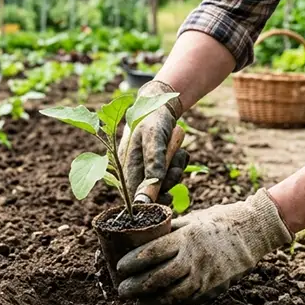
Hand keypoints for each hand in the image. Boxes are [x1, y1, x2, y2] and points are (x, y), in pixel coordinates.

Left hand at [116, 189, 292, 304]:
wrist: (250, 233)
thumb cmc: (215, 223)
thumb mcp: (190, 220)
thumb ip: (168, 231)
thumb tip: (139, 237)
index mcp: (186, 237)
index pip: (152, 252)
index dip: (133, 261)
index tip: (119, 266)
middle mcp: (195, 258)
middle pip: (159, 276)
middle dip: (136, 286)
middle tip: (121, 290)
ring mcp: (205, 275)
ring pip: (172, 294)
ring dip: (151, 300)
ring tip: (136, 301)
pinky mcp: (213, 288)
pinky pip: (187, 300)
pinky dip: (169, 303)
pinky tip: (157, 303)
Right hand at [118, 79, 186, 203]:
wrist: (160, 103)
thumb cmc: (152, 117)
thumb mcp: (153, 135)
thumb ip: (153, 159)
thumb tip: (154, 185)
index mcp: (126, 165)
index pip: (134, 194)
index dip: (151, 201)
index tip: (167, 198)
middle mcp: (134, 168)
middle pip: (151, 191)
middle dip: (168, 182)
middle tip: (176, 169)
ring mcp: (146, 166)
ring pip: (164, 182)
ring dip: (176, 171)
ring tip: (178, 154)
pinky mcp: (157, 163)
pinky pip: (170, 172)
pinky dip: (178, 164)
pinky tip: (179, 152)